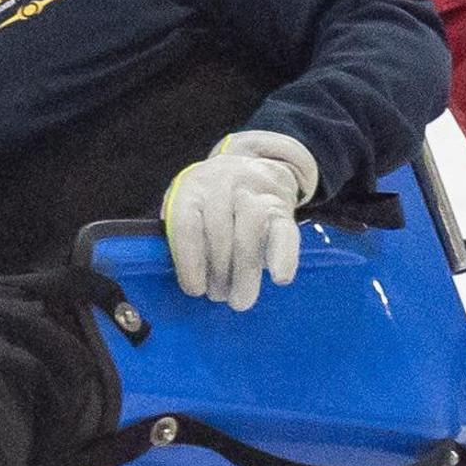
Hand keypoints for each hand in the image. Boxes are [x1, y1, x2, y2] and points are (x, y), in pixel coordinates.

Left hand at [160, 131, 317, 311]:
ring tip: (241, 300)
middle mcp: (222, 184)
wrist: (252, 166)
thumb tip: (189, 282)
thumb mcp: (188, 208)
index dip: (190, 261)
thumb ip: (182, 238)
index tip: (195, 290)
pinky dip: (283, 255)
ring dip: (245, 270)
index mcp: (192, 188)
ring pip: (250, 230)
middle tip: (220, 297)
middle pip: (219, 231)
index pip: (187, 224)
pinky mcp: (281, 205)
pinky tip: (279, 278)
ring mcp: (254, 191)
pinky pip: (284, 230)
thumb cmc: (211, 203)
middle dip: (219, 272)